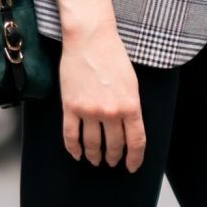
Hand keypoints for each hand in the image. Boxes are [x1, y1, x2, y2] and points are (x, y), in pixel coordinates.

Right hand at [58, 14, 146, 170]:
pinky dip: (74, 149)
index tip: (132, 166)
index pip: (136, 142)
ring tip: (96, 160)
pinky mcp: (71, 107)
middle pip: (114, 145)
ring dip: (95, 156)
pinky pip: (71, 136)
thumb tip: (128, 128)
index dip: (135, 158)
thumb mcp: (132, 83)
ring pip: (93, 144)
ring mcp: (89, 111)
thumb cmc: (113, 56)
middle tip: (112, 162)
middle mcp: (111, 112)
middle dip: (114, 157)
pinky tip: (77, 154)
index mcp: (131, 106)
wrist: (90, 39)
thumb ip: (131, 107)